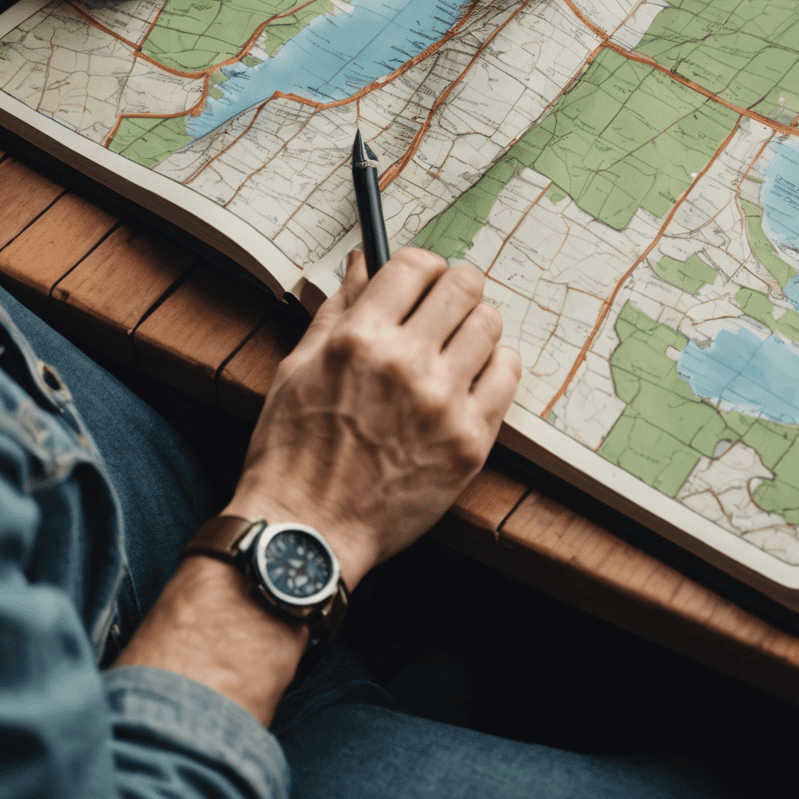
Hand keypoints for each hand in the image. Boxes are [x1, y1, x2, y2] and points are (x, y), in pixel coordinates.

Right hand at [226, 247, 521, 589]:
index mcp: (359, 340)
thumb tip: (360, 264)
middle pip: (464, 286)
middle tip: (444, 307)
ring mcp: (443, 404)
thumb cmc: (292, 454)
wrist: (307, 534)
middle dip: (454, 288)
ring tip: (455, 348)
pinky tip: (471, 379)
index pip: (415, 265)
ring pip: (490, 325)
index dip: (420, 266)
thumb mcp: (298, 369)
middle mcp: (405, 365)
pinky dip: (495, 367)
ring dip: (474, 327)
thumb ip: (337, 309)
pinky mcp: (470, 442)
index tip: (420, 278)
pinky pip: (507, 375)